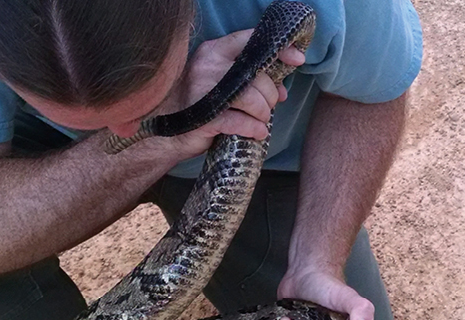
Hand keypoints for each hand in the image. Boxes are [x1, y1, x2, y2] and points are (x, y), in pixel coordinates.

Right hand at [145, 29, 305, 160]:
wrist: (166, 133)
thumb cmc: (201, 105)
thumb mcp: (225, 85)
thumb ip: (252, 82)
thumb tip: (282, 91)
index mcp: (215, 51)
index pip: (251, 41)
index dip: (278, 50)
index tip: (297, 60)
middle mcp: (208, 65)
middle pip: (257, 76)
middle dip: (270, 95)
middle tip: (267, 108)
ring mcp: (204, 89)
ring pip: (252, 97)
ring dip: (264, 113)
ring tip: (260, 121)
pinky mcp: (204, 115)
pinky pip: (240, 120)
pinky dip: (254, 128)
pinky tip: (257, 132)